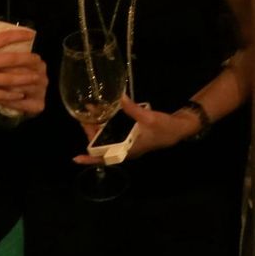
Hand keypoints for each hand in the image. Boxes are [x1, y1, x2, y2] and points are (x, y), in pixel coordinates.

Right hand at [0, 30, 45, 112]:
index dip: (18, 35)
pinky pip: (0, 94)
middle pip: (11, 59)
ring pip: (9, 79)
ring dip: (25, 79)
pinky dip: (12, 95)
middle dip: (27, 60)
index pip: (2, 38)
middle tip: (39, 60)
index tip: (31, 34)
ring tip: (36, 78)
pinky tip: (21, 95)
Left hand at [73, 96, 196, 164]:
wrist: (178, 129)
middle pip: (102, 145)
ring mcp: (128, 143)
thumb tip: (118, 97)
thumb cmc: (164, 128)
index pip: (105, 158)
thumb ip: (131, 108)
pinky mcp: (131, 137)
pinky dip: (109, 125)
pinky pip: (115, 133)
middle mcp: (125, 149)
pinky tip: (106, 114)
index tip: (76, 158)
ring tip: (91, 112)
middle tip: (84, 116)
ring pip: (108, 138)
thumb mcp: (148, 117)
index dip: (90, 159)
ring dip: (99, 127)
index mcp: (128, 149)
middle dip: (91, 132)